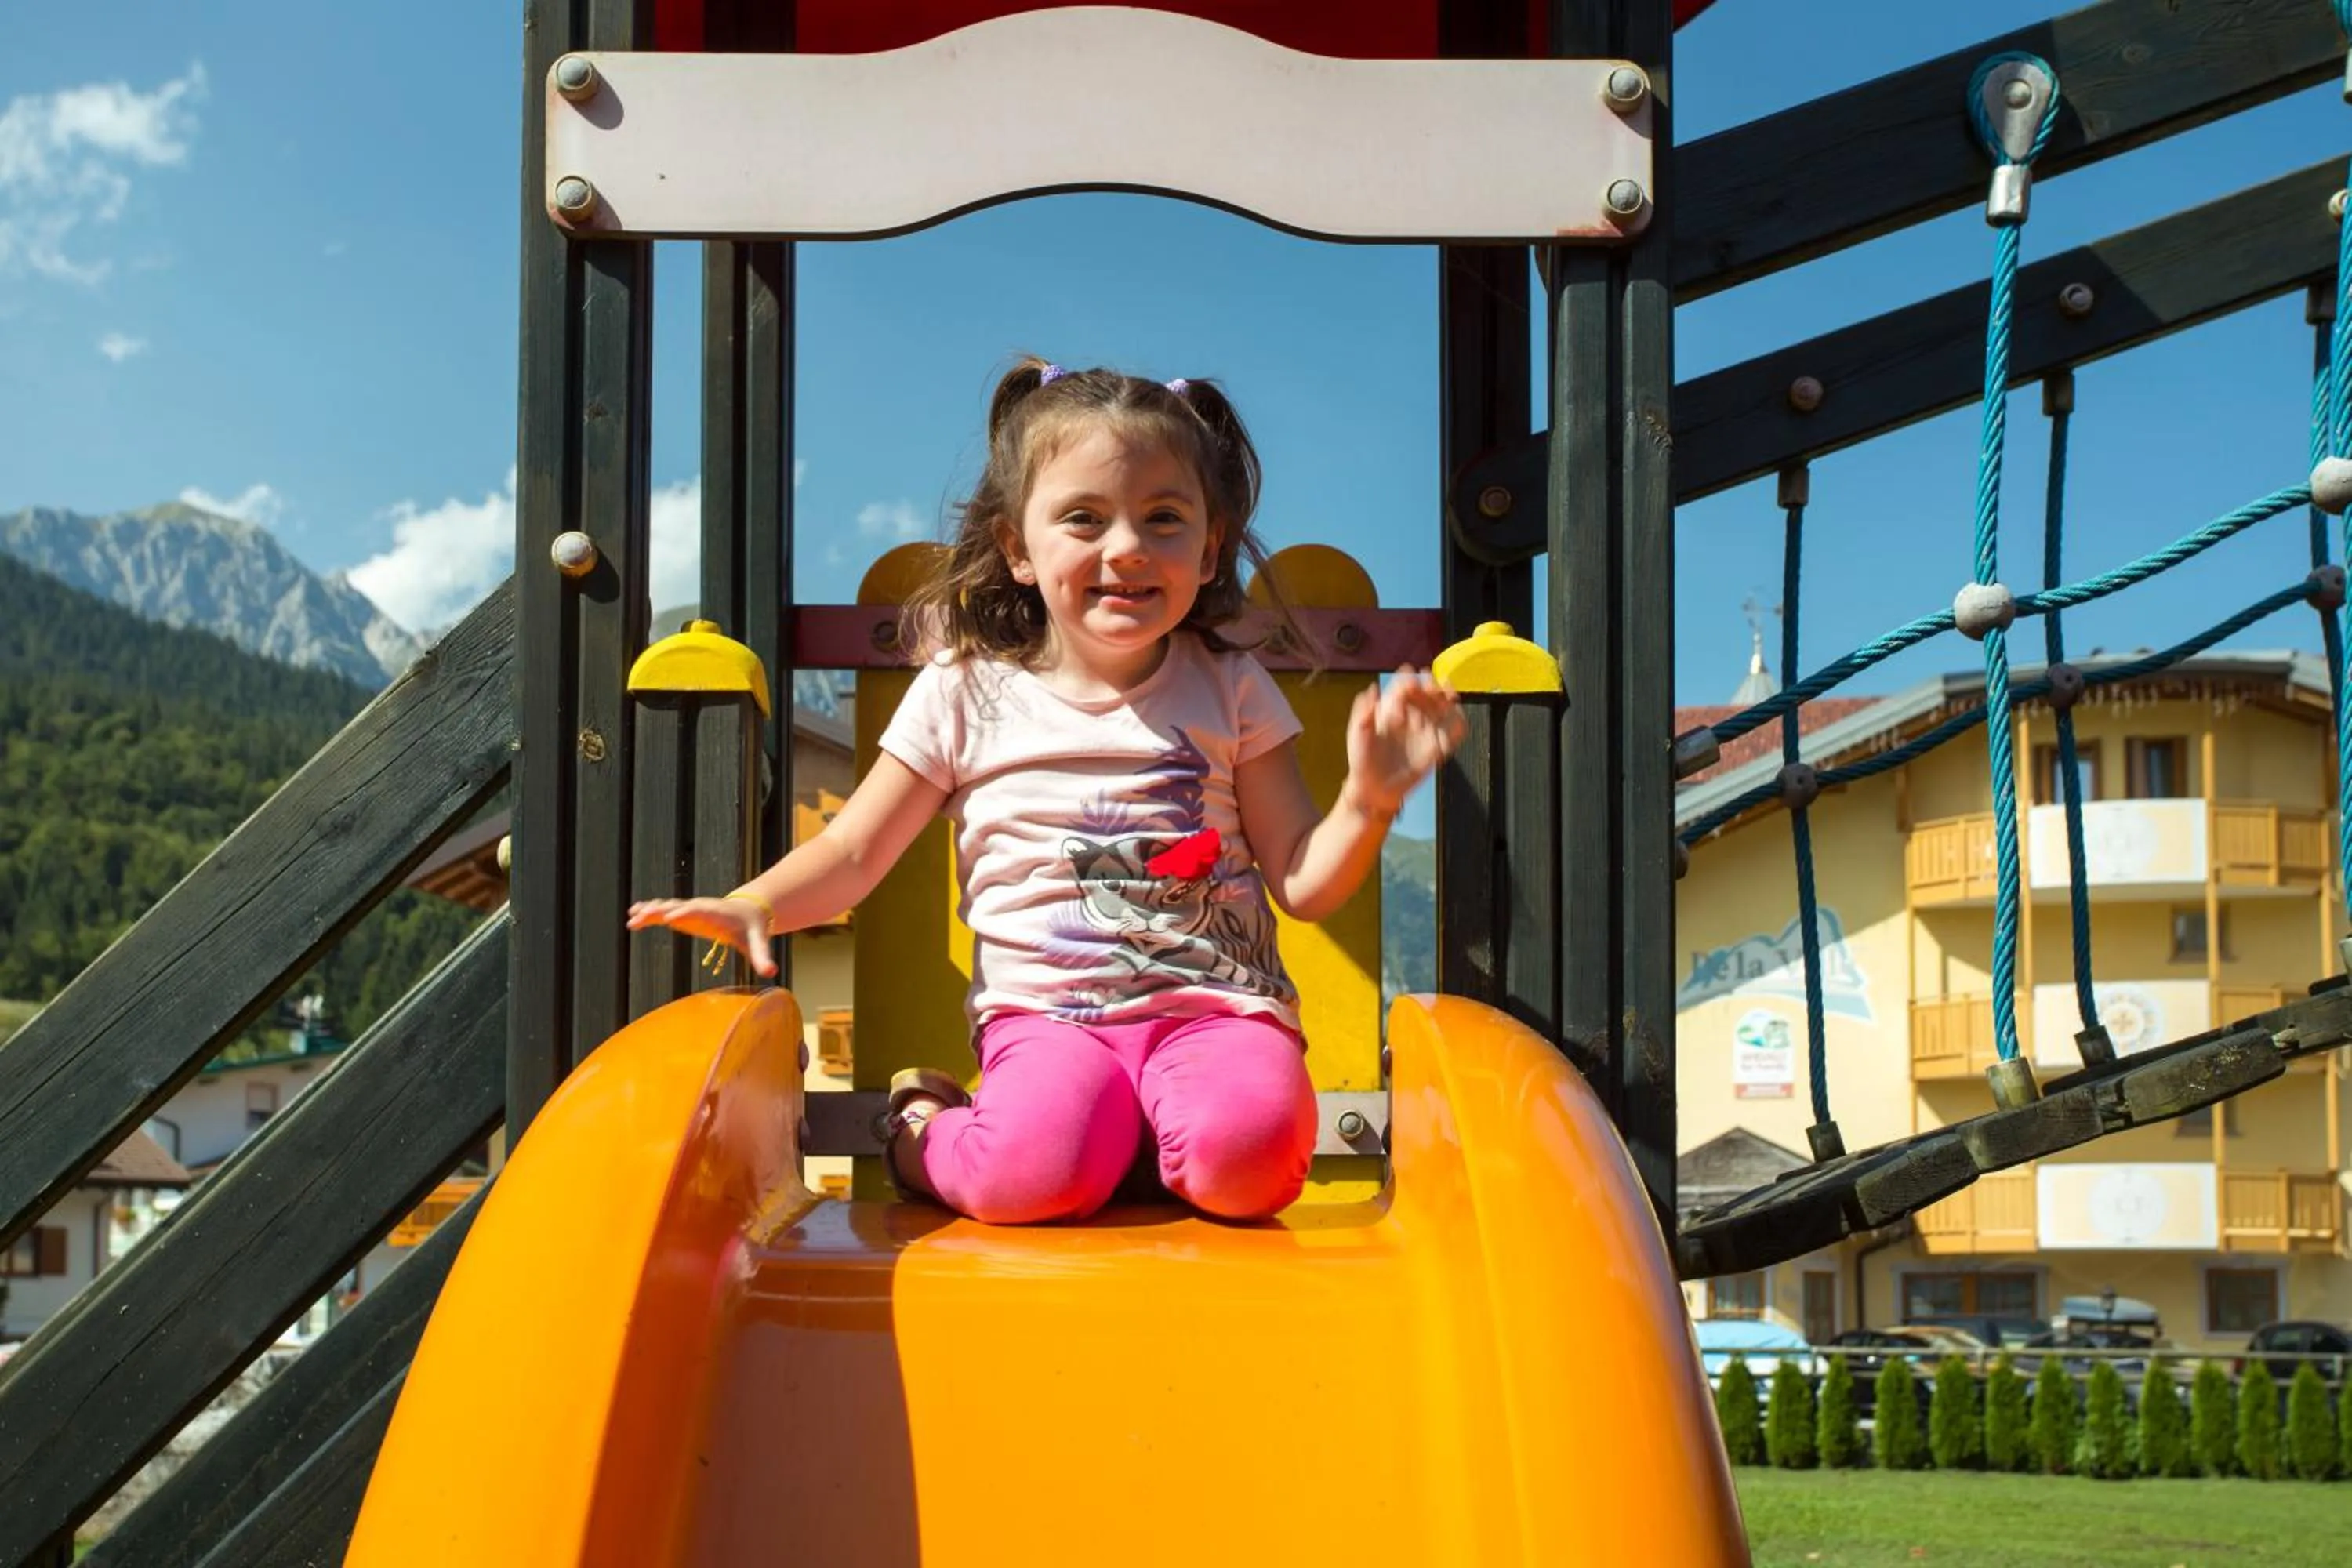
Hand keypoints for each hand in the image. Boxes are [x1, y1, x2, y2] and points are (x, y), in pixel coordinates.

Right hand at [625, 894, 776, 979]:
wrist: (749, 911)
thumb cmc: (752, 928)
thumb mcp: (758, 942)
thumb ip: (762, 957)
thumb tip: (771, 973)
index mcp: (717, 912)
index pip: (700, 910)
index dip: (686, 912)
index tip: (670, 917)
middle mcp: (701, 908)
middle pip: (678, 906)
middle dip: (661, 910)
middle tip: (643, 915)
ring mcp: (691, 910)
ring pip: (667, 907)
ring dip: (650, 911)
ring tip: (632, 916)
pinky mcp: (685, 915)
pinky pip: (664, 913)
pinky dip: (650, 914)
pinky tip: (634, 916)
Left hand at [1341, 667, 1466, 819]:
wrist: (1374, 789)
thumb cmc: (1362, 761)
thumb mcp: (1358, 734)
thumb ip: (1363, 712)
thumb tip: (1373, 689)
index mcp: (1392, 709)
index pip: (1405, 687)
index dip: (1410, 682)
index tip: (1412, 685)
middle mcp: (1411, 716)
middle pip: (1427, 692)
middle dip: (1433, 684)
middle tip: (1434, 687)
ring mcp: (1424, 731)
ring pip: (1443, 706)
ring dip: (1449, 697)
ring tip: (1450, 695)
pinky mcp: (1436, 747)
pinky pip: (1453, 732)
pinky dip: (1459, 721)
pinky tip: (1457, 716)